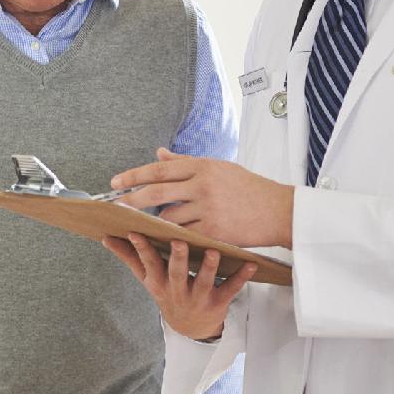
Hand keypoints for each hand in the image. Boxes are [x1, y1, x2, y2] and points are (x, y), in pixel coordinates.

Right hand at [103, 233, 256, 339]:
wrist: (191, 328)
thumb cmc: (167, 291)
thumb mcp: (146, 278)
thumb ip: (128, 257)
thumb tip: (105, 237)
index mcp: (158, 281)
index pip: (148, 263)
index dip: (142, 248)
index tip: (136, 231)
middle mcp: (177, 290)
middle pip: (177, 273)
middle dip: (178, 258)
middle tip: (179, 241)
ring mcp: (198, 297)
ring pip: (205, 281)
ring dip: (210, 267)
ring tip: (214, 251)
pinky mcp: (219, 302)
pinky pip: (232, 289)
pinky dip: (241, 277)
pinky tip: (250, 263)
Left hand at [111, 148, 294, 247]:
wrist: (278, 210)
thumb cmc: (248, 187)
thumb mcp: (219, 167)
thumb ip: (186, 163)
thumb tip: (158, 153)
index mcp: (202, 166)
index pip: (160, 169)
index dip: (135, 175)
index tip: (116, 182)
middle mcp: (202, 185)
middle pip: (157, 192)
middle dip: (133, 199)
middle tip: (116, 206)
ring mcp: (208, 208)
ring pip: (169, 217)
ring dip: (154, 223)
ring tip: (144, 225)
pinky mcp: (214, 230)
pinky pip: (185, 235)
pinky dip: (173, 237)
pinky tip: (163, 239)